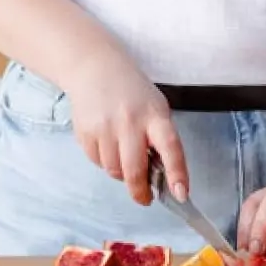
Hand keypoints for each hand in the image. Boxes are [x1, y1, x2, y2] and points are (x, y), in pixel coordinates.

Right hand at [61, 51, 188, 206]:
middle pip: (134, 170)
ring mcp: (104, 127)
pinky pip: (97, 162)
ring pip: (114, 171)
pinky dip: (104, 161)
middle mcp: (129, 121)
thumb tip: (163, 178)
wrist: (94, 68)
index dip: (177, 173)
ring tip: (123, 153)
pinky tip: (106, 142)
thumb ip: (160, 138)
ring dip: (121, 172)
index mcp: (154, 114)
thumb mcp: (155, 107)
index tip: (181, 194)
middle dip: (140, 191)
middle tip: (145, 198)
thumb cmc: (131, 91)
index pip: (170, 147)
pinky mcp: (84, 132)